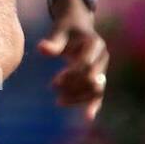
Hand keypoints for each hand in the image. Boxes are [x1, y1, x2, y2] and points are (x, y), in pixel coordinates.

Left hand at [37, 7, 107, 121]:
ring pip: (95, 89)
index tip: (55, 81)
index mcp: (95, 44)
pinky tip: (87, 117)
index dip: (71, 74)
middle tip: (53, 87)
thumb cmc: (66, 27)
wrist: (78, 26)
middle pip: (92, 78)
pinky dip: (92, 104)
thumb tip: (42, 49)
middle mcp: (102, 57)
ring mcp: (102, 68)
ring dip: (78, 97)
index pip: (86, 64)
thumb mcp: (59, 29)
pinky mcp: (98, 77)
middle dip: (73, 86)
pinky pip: (97, 93)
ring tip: (59, 101)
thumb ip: (53, 40)